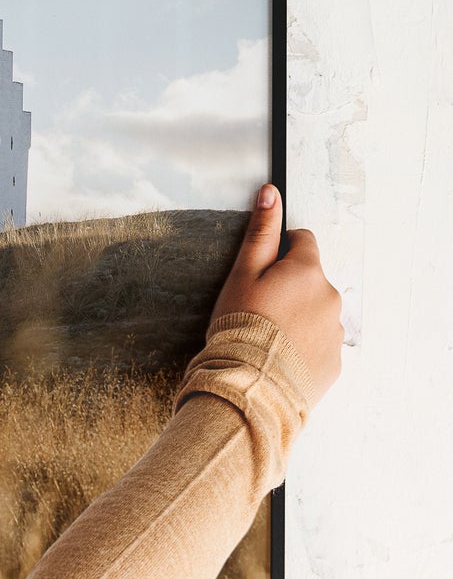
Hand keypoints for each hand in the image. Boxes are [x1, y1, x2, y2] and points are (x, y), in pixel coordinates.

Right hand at [210, 183, 343, 407]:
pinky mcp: (334, 362)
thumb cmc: (242, 325)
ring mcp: (335, 332)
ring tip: (267, 337)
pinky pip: (319, 344)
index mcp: (308, 271)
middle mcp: (330, 298)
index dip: (280, 251)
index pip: (303, 241)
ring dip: (298, 317)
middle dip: (290, 287)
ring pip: (316, 312)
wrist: (251, 385)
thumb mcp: (243, 273)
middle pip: (311, 279)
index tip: (262, 271)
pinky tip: (279, 356)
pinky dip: (303, 346)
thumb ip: (260, 232)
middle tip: (258, 308)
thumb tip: (271, 193)